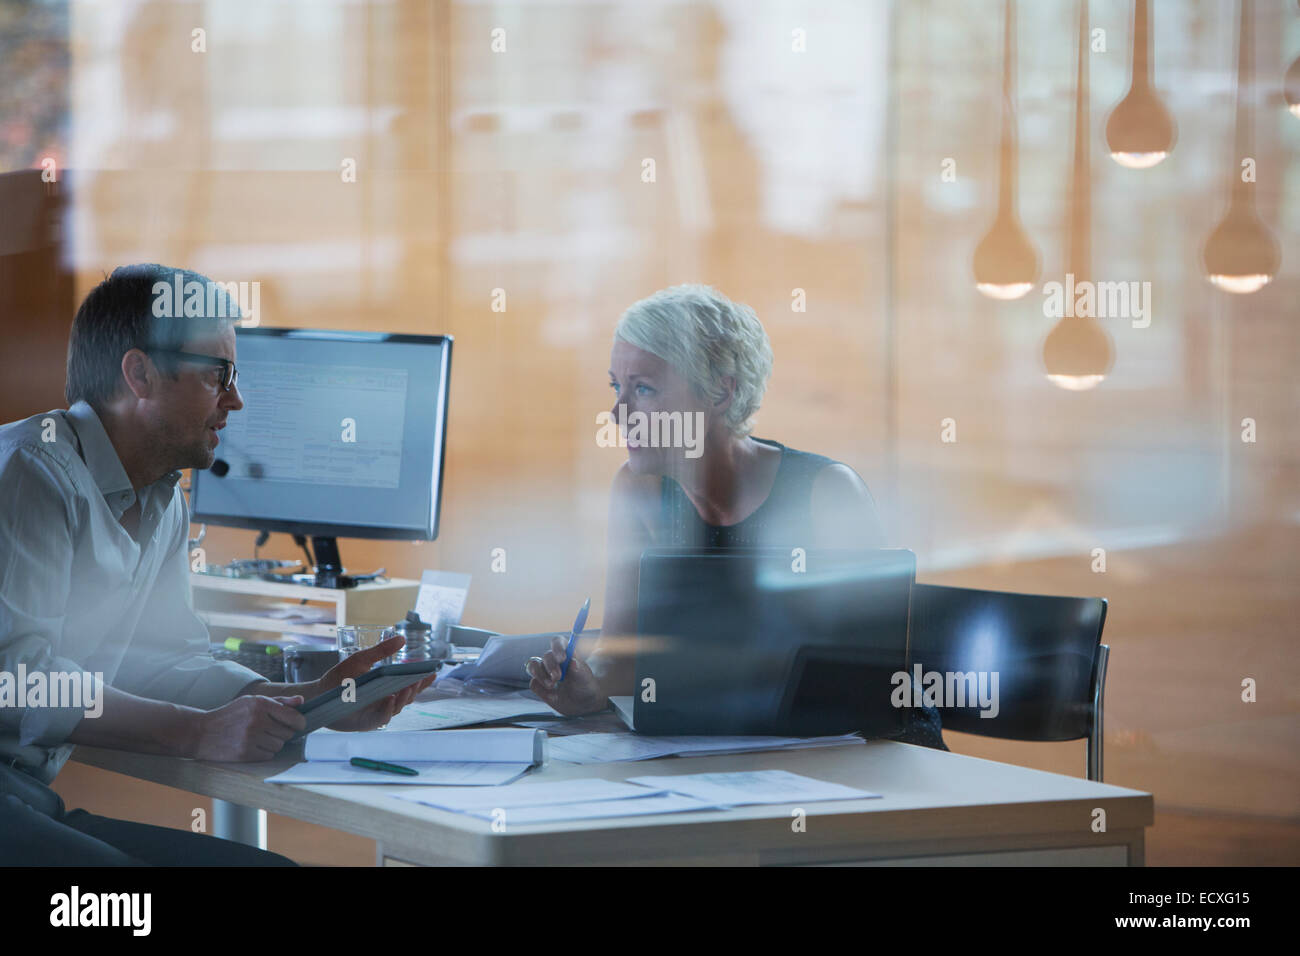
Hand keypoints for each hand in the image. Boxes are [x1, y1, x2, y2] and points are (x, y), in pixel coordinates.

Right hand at [190, 695, 305, 760]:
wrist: (201, 732)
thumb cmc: (230, 715)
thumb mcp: (251, 702)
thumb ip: (279, 701)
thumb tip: (301, 701)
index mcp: (260, 704)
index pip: (294, 717)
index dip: (299, 723)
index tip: (298, 725)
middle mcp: (257, 720)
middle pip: (288, 733)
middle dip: (282, 733)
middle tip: (269, 730)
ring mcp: (251, 738)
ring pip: (279, 745)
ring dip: (273, 743)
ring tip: (258, 737)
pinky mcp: (245, 753)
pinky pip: (269, 755)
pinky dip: (264, 752)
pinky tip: (252, 745)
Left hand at [317, 634, 437, 731]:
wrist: (318, 693)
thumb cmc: (340, 677)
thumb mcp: (362, 659)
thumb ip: (381, 651)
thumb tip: (401, 638)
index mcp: (387, 688)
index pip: (409, 685)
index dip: (423, 681)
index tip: (433, 672)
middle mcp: (385, 702)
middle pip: (407, 698)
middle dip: (414, 689)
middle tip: (417, 679)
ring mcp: (377, 713)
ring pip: (397, 708)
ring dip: (403, 699)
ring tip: (406, 688)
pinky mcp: (366, 723)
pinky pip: (380, 718)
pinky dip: (386, 710)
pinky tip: (389, 701)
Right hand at [526, 635, 606, 715]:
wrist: (581, 703)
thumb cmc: (584, 685)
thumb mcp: (585, 678)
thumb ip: (578, 670)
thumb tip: (572, 662)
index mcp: (565, 652)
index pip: (557, 642)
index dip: (558, 647)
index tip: (562, 658)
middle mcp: (553, 660)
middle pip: (546, 656)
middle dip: (551, 666)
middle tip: (558, 677)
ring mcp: (544, 672)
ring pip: (533, 666)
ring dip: (540, 675)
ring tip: (552, 686)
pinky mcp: (538, 685)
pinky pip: (533, 683)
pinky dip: (541, 690)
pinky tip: (553, 696)